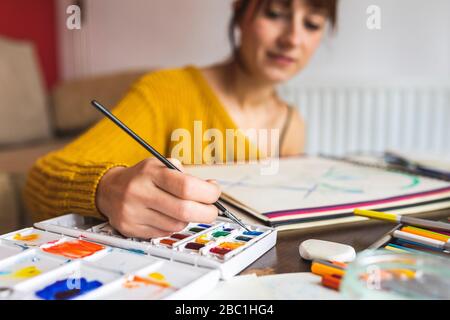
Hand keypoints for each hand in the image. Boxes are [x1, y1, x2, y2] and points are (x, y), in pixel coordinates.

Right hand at [96, 158, 220, 238]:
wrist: (109, 189)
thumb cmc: (143, 176)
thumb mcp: (161, 165)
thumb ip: (185, 176)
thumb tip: (211, 190)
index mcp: (150, 172)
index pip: (186, 186)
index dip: (208, 192)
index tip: (215, 192)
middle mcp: (140, 192)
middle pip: (184, 210)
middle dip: (206, 212)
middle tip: (212, 210)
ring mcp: (133, 213)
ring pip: (176, 225)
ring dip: (188, 219)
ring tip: (184, 209)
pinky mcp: (130, 229)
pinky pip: (163, 233)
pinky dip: (172, 226)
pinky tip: (168, 216)